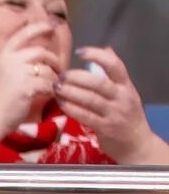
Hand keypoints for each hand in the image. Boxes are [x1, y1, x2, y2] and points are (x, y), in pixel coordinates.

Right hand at [0, 23, 64, 130]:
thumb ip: (10, 66)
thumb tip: (29, 61)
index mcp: (2, 57)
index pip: (23, 35)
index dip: (39, 28)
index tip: (51, 26)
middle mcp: (10, 61)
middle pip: (41, 52)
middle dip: (53, 60)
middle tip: (58, 69)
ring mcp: (19, 73)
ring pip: (47, 69)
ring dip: (54, 77)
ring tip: (54, 85)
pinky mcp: (28, 87)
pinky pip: (48, 84)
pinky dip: (52, 90)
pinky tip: (50, 95)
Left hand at [59, 48, 161, 162]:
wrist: (136, 143)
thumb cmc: (126, 115)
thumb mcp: (125, 91)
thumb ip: (113, 73)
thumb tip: (106, 50)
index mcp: (126, 85)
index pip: (115, 65)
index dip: (97, 56)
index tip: (80, 51)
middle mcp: (122, 97)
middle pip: (99, 83)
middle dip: (77, 77)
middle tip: (61, 75)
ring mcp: (114, 113)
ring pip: (90, 99)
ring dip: (70, 92)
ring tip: (56, 88)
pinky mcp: (105, 128)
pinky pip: (85, 116)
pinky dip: (71, 108)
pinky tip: (61, 103)